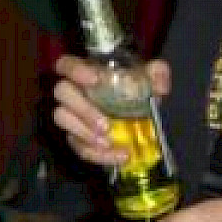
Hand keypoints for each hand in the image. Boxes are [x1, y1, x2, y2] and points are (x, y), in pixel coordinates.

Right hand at [53, 55, 171, 166]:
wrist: (140, 117)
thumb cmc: (138, 89)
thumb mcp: (152, 78)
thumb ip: (157, 74)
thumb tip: (159, 85)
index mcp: (87, 72)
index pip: (67, 64)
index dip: (75, 70)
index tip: (94, 80)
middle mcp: (73, 91)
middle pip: (62, 93)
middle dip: (83, 110)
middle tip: (106, 125)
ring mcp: (71, 115)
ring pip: (62, 119)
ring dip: (84, 133)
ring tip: (108, 143)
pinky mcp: (76, 138)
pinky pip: (78, 146)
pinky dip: (96, 154)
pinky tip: (118, 157)